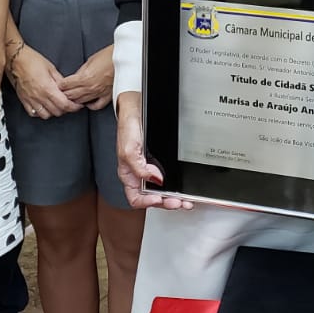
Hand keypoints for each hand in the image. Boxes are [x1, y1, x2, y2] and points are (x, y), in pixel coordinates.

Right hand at [8, 46, 80, 118]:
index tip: (77, 105)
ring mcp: (31, 100)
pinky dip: (40, 113)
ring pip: (46, 115)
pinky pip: (33, 113)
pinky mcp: (24, 100)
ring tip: (57, 105)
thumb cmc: (31, 60)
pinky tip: (44, 107)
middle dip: (66, 109)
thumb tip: (67, 88)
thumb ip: (60, 80)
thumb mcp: (51, 68)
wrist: (15, 59)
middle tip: (69, 103)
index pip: (64, 104)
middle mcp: (39, 96)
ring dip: (54, 112)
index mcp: (47, 88)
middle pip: (57, 111)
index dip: (74, 107)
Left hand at [59, 46, 113, 109]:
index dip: (60, 85)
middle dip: (64, 94)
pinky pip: (96, 105)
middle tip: (61, 93)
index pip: (66, 85)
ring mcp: (99, 92)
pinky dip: (90, 106)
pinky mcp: (107, 95)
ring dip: (74, 100)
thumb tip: (75, 77)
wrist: (123, 58)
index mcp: (85, 77)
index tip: (58, 85)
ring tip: (71, 99)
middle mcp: (91, 87)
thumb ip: (81, 71)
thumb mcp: (90, 60)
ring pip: (81, 101)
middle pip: (71, 95)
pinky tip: (87, 103)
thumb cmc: (109, 56)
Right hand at [115, 92, 191, 210]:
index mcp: (129, 175)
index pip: (136, 198)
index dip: (148, 202)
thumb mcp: (128, 149)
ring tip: (185, 200)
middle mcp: (139, 175)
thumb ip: (138, 168)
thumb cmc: (128, 128)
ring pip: (162, 191)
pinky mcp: (160, 162)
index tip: (160, 199)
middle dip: (166, 203)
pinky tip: (183, 188)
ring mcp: (150, 169)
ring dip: (173, 198)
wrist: (137, 109)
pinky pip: (169, 179)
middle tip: (179, 202)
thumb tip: (154, 180)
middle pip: (152, 198)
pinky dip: (176, 186)